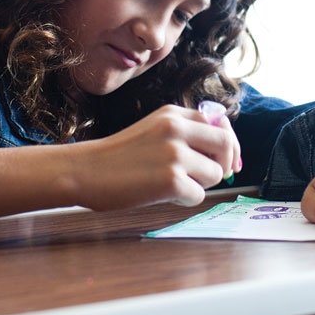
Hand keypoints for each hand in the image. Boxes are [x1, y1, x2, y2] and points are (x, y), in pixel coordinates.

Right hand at [74, 104, 240, 209]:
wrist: (84, 171)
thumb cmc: (117, 157)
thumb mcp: (153, 129)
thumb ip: (184, 133)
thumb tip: (225, 152)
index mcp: (173, 115)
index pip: (220, 124)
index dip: (230, 145)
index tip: (230, 161)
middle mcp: (176, 129)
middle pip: (226, 144)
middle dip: (224, 164)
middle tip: (211, 177)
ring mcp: (175, 154)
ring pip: (215, 174)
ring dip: (199, 184)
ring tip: (171, 185)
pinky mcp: (171, 180)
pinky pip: (198, 195)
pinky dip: (185, 200)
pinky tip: (162, 195)